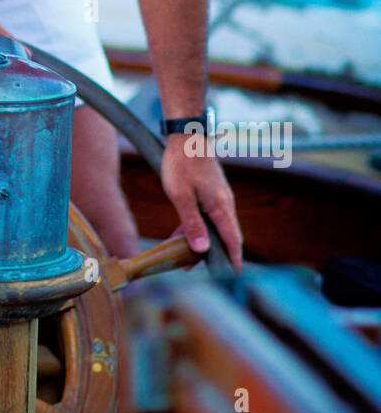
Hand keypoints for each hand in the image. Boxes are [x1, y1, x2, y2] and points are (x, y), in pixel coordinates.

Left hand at [160, 133, 242, 271]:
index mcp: (221, 207)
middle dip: (210, 255)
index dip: (233, 260)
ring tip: (180, 253)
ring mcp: (218, 197)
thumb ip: (191, 223)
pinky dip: (196, 227)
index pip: (233, 241)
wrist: (186, 135)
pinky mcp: (211, 192)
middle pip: (224, 237)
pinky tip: (180, 232)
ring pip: (214, 227)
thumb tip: (202, 250)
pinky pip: (207, 216)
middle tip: (189, 268)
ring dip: (200, 241)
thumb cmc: (182, 163)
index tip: (233, 277)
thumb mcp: (181, 196)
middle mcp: (225, 204)